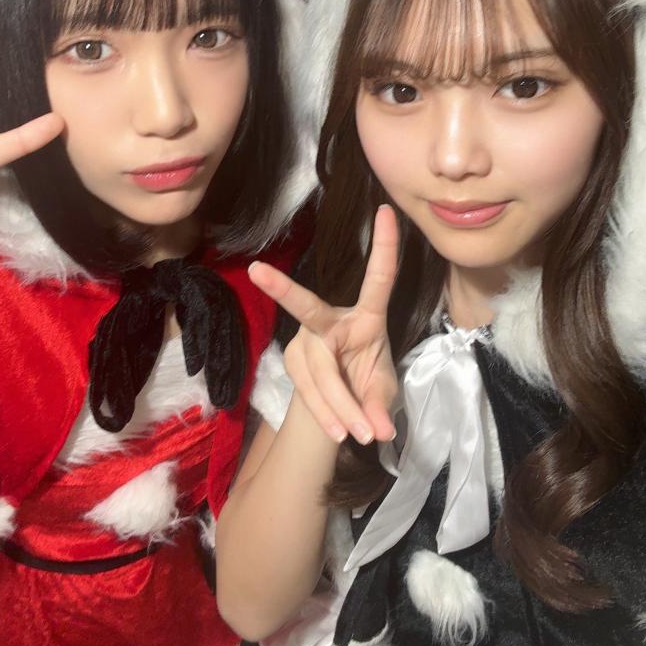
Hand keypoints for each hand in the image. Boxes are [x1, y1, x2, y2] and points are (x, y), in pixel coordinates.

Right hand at [248, 204, 399, 445]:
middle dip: (284, 289)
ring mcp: (307, 341)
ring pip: (318, 369)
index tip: (387, 211)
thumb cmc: (369, 384)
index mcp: (368, 315)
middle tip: (259, 272)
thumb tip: (380, 429)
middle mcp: (331, 320)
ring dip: (340, 405)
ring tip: (364, 434)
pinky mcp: (293, 363)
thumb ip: (381, 405)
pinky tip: (339, 433)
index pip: (378, 277)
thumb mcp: (384, 391)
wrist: (342, 408)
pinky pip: (309, 391)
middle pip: (310, 312)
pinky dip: (328, 414)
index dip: (385, 246)